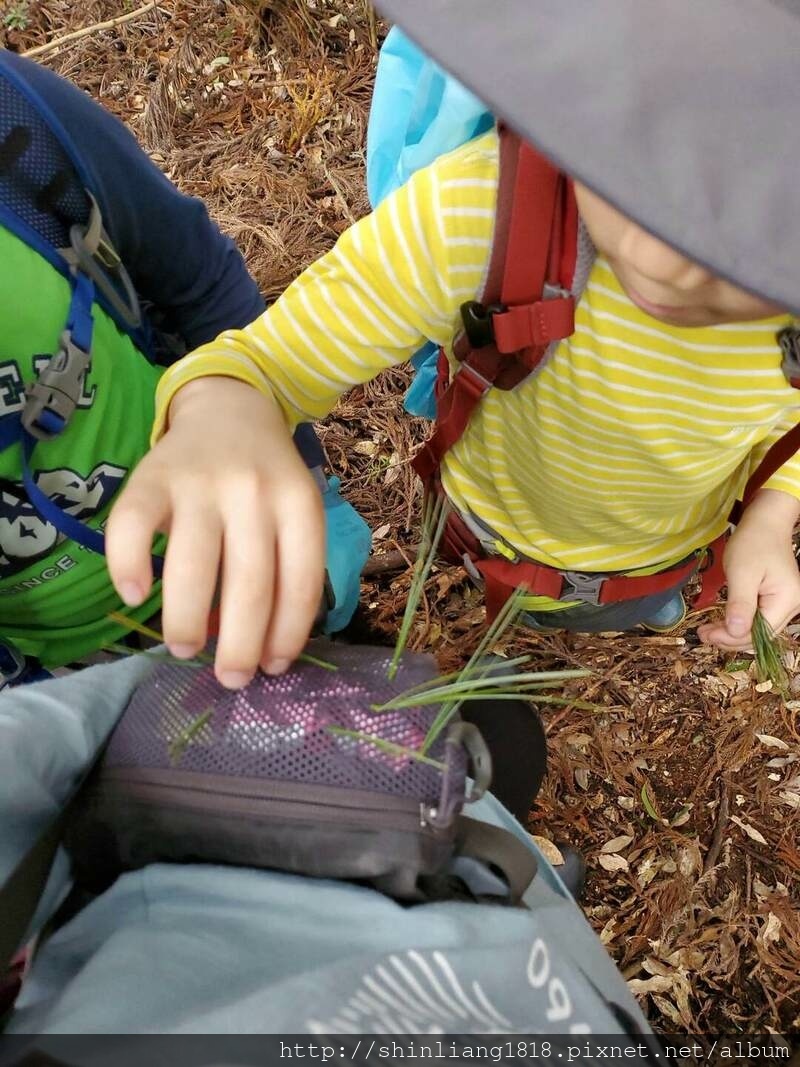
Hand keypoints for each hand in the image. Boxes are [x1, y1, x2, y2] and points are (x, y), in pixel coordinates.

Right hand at [105, 377, 324, 687]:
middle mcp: (253, 492)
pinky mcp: (150, 475)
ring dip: (186, 621)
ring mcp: (200, 482)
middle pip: (249, 583)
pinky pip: (131, 526)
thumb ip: (286, 564)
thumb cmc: (266, 478)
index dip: (288, 633)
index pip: (300, 581)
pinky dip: (127, 566)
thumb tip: (264, 650)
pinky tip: (133, 596)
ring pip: (192, 565)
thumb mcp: (295, 510)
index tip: (274, 668)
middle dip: (241, 645)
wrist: (229, 407)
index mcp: (299, 503)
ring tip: (185, 649)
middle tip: (231, 678)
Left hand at [697, 489, 799, 648]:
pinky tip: (722, 624)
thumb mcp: (741, 572)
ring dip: (733, 634)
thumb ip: (740, 604)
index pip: (758, 633)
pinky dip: (740, 623)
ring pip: (759, 631)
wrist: (766, 524)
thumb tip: (735, 632)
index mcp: (787, 601)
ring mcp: (787, 605)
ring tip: (708, 632)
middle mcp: (793, 607)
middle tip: (702, 634)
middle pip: (760, 636)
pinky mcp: (778, 601)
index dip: (731, 638)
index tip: (705, 634)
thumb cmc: (753, 543)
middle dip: (730, 638)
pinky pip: (759, 620)